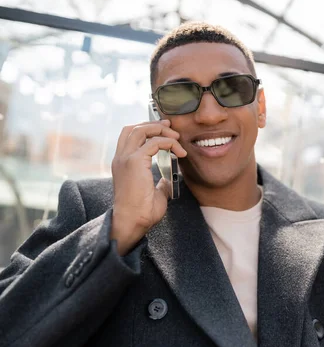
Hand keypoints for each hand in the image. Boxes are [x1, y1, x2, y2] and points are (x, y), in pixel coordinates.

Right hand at [111, 120, 186, 254]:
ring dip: (161, 131)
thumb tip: (166, 181)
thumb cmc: (141, 213)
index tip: (165, 131)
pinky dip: (168, 143)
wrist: (133, 221)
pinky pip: (154, 143)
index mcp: (122, 164)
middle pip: (134, 128)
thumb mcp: (153, 193)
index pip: (130, 136)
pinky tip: (179, 152)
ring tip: (177, 138)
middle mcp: (121, 158)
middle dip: (154, 125)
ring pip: (141, 130)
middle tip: (171, 127)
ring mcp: (125, 158)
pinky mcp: (134, 162)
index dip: (147, 129)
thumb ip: (158, 184)